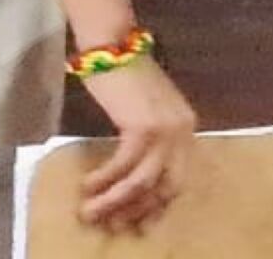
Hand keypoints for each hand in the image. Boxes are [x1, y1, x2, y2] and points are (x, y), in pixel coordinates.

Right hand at [78, 58, 196, 232]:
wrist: (114, 45)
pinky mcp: (144, 125)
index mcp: (186, 127)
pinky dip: (104, 179)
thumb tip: (132, 180)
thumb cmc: (124, 78)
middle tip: (111, 226)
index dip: (156, 206)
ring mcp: (166, 128)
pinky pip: (124, 165)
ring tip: (89, 212)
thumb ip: (147, 141)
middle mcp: (183, 130)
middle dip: (137, 210)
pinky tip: (86, 185)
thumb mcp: (145, 113)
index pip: (178, 178)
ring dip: (113, 201)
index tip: (135, 224)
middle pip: (165, 186)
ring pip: (142, 181)